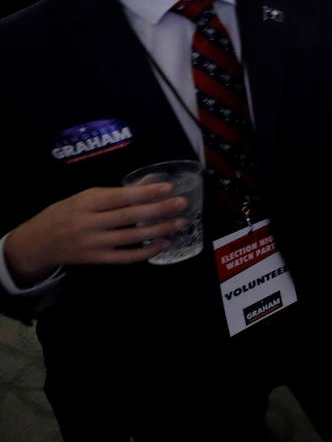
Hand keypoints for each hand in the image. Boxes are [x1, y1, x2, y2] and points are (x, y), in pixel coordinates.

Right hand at [4, 184, 189, 282]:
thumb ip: (119, 192)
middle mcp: (90, 223)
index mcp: (87, 202)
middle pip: (130, 216)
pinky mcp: (96, 259)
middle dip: (159, 209)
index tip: (169, 188)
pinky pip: (125, 257)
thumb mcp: (87, 197)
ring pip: (131, 237)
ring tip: (180, 223)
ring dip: (159, 230)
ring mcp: (93, 243)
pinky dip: (146, 251)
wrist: (38, 242)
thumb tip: (152, 181)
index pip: (121, 197)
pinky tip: (164, 244)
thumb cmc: (66, 213)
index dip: (146, 193)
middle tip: (182, 204)